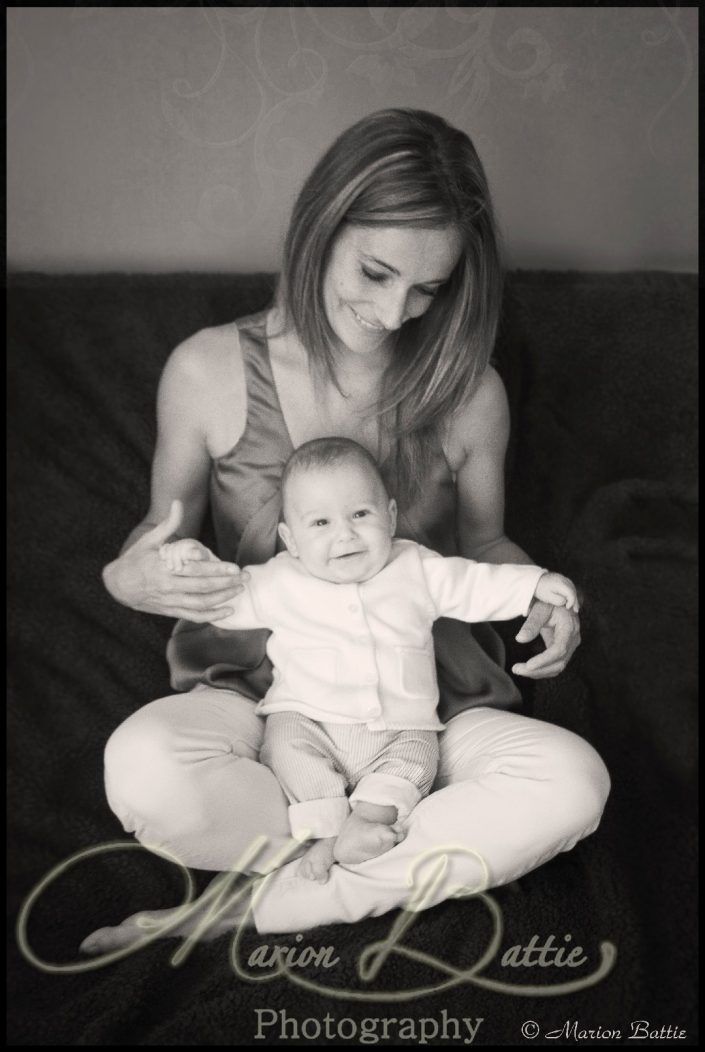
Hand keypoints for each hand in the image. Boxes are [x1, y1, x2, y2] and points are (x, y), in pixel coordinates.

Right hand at [103, 500, 247, 621]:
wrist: (117, 585)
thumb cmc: (135, 560)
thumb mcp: (149, 540)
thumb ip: (168, 524)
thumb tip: (177, 502)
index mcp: (165, 567)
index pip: (196, 569)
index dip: (217, 570)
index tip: (235, 568)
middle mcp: (169, 586)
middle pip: (203, 587)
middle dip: (227, 583)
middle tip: (246, 577)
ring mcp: (170, 600)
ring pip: (201, 603)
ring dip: (223, 598)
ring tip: (240, 590)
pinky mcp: (170, 610)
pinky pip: (194, 615)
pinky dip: (212, 615)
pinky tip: (227, 610)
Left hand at [511, 599, 580, 678]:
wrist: (560, 601)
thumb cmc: (550, 602)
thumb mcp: (540, 608)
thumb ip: (531, 623)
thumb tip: (520, 639)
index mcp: (569, 628)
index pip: (559, 649)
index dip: (544, 660)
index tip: (528, 665)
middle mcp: (573, 640)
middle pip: (559, 663)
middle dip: (538, 670)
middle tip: (516, 669)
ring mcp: (571, 646)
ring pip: (557, 667)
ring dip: (538, 672)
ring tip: (518, 670)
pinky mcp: (564, 650)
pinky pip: (555, 665)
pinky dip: (541, 669)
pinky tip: (527, 668)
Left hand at [534, 571, 579, 612]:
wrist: (533, 579)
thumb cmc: (540, 589)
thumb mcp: (547, 597)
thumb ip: (558, 600)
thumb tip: (566, 602)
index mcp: (560, 584)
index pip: (570, 593)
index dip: (571, 601)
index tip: (568, 608)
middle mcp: (563, 579)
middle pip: (573, 590)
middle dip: (575, 600)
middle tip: (576, 610)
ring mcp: (563, 578)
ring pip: (572, 588)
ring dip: (574, 597)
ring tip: (574, 606)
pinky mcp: (561, 578)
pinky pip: (570, 586)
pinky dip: (571, 593)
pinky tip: (570, 599)